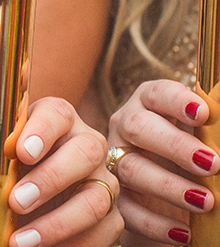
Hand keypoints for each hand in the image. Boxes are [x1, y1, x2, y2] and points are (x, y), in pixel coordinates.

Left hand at [0, 97, 120, 246]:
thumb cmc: (1, 164)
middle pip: (83, 153)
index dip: (41, 128)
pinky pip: (106, 232)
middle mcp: (84, 144)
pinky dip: (76, 245)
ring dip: (59, 222)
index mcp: (52, 118)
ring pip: (97, 197)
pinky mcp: (112, 216)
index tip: (17, 149)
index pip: (56, 112)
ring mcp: (102, 180)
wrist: (39, 192)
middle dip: (50, 178)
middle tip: (14, 201)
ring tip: (20, 241)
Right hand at [108, 79, 214, 244]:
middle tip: (211, 164)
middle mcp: (126, 127)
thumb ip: (214, 132)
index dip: (177, 100)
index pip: (157, 94)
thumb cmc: (190, 159)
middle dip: (175, 145)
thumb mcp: (203, 140)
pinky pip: (128, 209)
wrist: (169, 200)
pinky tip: (184, 233)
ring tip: (206, 202)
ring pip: (131, 168)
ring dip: (169, 186)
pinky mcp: (115, 197)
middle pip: (137, 127)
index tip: (202, 113)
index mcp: (150, 105)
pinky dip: (156, 223)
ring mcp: (116, 161)